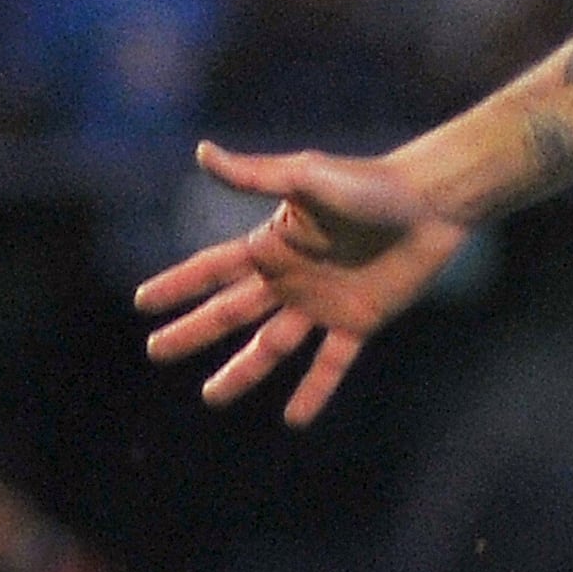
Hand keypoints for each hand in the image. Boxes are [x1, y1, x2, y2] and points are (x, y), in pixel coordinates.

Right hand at [130, 142, 473, 424]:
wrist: (430, 203)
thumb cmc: (370, 183)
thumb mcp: (306, 176)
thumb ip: (254, 174)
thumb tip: (201, 152)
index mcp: (271, 245)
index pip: (212, 270)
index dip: (178, 285)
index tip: (142, 303)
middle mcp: (290, 278)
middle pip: (230, 313)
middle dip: (193, 332)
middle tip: (156, 351)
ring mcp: (322, 303)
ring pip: (271, 346)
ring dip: (242, 371)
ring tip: (211, 397)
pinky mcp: (359, 320)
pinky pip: (331, 363)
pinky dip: (314, 390)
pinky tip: (294, 419)